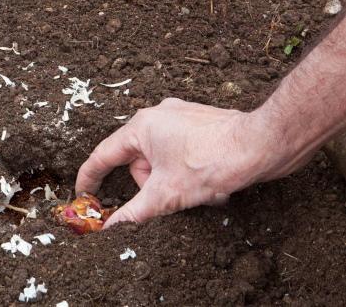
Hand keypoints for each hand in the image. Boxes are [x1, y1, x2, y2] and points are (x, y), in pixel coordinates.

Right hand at [75, 98, 293, 227]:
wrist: (262, 145)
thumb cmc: (213, 161)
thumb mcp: (166, 195)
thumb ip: (133, 213)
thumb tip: (110, 229)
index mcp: (140, 126)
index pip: (103, 155)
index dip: (90, 177)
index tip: (84, 194)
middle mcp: (157, 115)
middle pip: (137, 161)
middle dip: (153, 185)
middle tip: (170, 198)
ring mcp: (180, 116)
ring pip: (162, 159)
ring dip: (175, 181)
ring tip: (199, 191)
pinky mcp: (200, 121)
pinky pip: (181, 151)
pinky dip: (189, 171)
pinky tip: (210, 183)